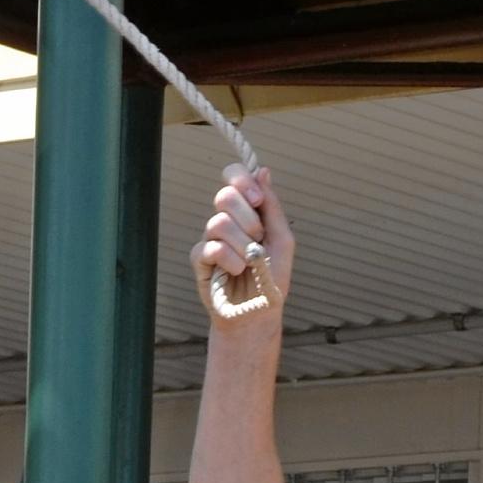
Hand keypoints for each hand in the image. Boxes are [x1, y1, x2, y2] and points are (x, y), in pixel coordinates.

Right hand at [192, 164, 294, 326]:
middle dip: (247, 217)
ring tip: (250, 261)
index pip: (233, 177)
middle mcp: (226, 221)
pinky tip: (237, 271)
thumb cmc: (272, 277)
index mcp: (246, 211)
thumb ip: (271, 206)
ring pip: (218, 223)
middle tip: (258, 237)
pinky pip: (211, 248)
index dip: (242, 180)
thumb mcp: (282, 239)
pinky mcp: (200, 260)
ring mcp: (211, 240)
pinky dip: (231, 261)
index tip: (257, 200)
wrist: (260, 311)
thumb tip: (263, 171)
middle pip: (224, 196)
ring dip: (242, 244)